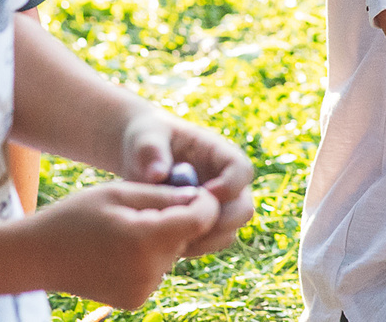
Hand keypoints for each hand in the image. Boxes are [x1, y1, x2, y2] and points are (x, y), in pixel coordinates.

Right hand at [23, 179, 219, 308]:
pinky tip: (119, 251)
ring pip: (172, 254)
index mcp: (145, 239)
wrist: (37, 257)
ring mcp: (141, 290)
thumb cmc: (75, 216)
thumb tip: (201, 198)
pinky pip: (156, 270)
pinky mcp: (134, 300)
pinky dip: (148, 258)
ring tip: (124, 230)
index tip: (195, 191)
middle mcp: (148, 271)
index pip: (199, 220)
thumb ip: (163, 195)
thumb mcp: (119, 192)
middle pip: (185, 237)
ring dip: (160, 239)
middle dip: (176, 220)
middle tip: (141, 209)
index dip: (204, 202)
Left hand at [118, 109, 255, 253]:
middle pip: (244, 207)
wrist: (141, 159)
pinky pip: (210, 244)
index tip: (201, 195)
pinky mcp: (204, 224)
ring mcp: (217, 205)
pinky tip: (167, 245)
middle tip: (190, 227)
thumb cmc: (146, 140)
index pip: (241, 170)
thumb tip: (157, 174)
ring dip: (206, 240)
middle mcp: (225, 182)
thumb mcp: (145, 137)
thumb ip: (151, 150)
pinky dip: (194, 248)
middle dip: (222, 222)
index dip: (230, 185)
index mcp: (218, 154)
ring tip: (173, 239)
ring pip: (230, 232)